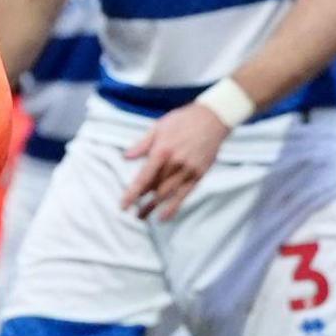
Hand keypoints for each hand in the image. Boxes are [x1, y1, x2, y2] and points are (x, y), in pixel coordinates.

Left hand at [118, 103, 230, 218]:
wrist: (213, 118)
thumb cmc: (182, 121)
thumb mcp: (158, 127)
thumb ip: (142, 144)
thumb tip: (125, 157)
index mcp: (162, 151)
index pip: (144, 178)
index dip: (132, 194)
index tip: (123, 206)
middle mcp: (175, 163)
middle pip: (155, 189)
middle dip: (142, 202)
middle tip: (131, 214)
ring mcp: (188, 170)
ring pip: (168, 194)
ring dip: (154, 207)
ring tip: (142, 217)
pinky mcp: (199, 174)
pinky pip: (185, 195)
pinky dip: (173, 207)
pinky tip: (163, 217)